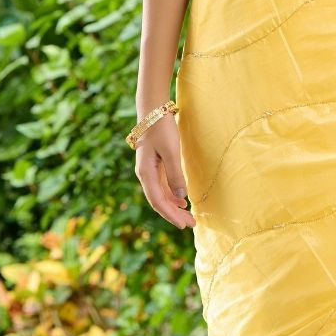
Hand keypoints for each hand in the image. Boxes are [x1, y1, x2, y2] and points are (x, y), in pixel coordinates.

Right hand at [133, 113, 193, 228]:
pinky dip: (172, 196)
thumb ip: (175, 174)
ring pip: (161, 195)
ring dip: (174, 207)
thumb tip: (181, 196)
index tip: (184, 225)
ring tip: (188, 217)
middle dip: (174, 215)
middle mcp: (145, 175)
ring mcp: (149, 171)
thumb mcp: (171, 151)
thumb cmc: (162, 129)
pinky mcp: (155, 166)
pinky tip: (182, 201)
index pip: (157, 201)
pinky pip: (162, 186)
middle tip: (190, 225)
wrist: (153, 111)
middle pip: (159, 201)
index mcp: (146, 173)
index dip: (170, 215)